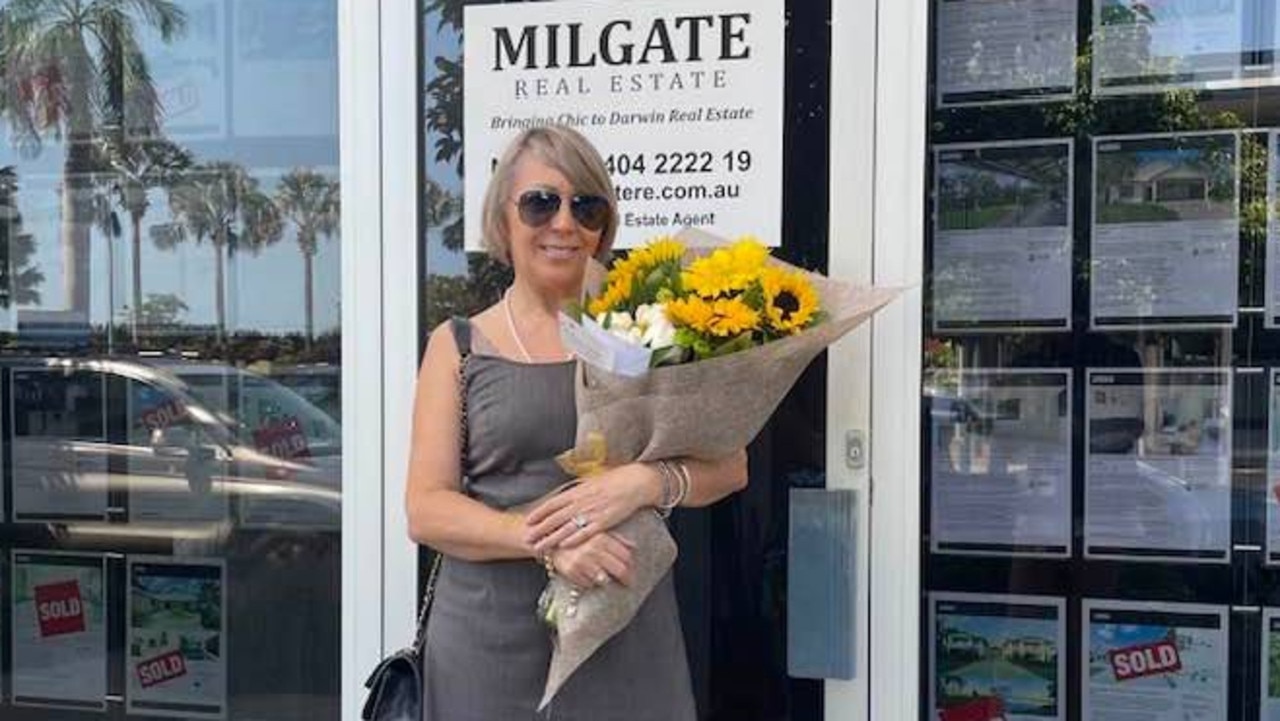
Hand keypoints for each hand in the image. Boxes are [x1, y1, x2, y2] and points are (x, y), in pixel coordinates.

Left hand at [525, 464, 657, 553]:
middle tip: (526, 538)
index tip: (528, 520)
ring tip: (539, 548)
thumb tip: (567, 495)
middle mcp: (581, 502)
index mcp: (577, 491)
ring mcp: (591, 513)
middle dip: (539, 530)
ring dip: (551, 539)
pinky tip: (563, 546)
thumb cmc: (614, 480)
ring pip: (566, 528)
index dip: (539, 513)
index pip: (553, 504)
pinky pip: (585, 533)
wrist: (634, 482)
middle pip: (555, 518)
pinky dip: (573, 540)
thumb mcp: (591, 482)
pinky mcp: (603, 522)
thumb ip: (578, 490)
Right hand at [547, 532, 635, 588]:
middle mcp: (594, 550)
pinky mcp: (572, 571)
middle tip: (627, 583)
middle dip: (626, 579)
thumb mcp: (597, 530)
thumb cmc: (576, 534)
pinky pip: (588, 584)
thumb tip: (634, 547)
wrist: (549, 538)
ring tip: (607, 579)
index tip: (632, 572)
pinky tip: (589, 577)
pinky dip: (591, 583)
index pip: (626, 556)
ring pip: (604, 579)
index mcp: (602, 537)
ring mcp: (583, 561)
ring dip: (607, 581)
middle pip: (620, 570)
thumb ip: (617, 538)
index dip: (631, 567)